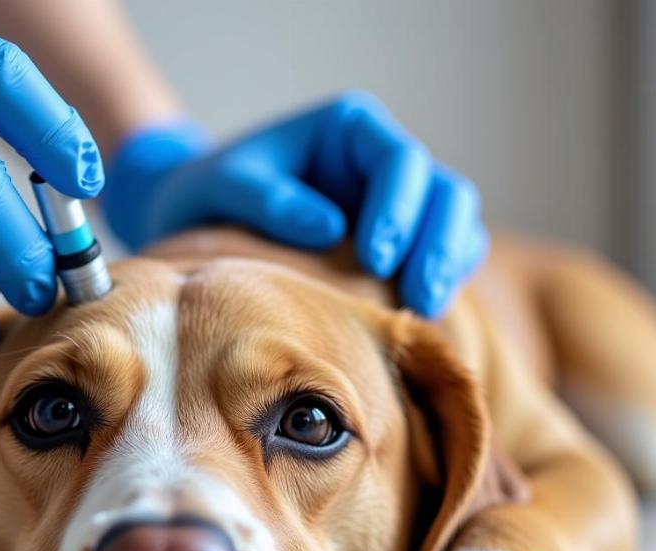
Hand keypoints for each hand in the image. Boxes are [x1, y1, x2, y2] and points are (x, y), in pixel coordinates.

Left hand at [103, 91, 486, 316]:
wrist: (200, 219)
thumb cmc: (209, 192)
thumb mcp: (222, 184)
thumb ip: (267, 199)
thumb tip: (329, 228)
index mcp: (349, 131)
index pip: (399, 160)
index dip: (398, 209)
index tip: (374, 259)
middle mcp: (381, 164)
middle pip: (446, 193)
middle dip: (438, 245)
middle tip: (419, 298)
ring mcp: (395, 205)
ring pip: (454, 226)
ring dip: (448, 267)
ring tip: (426, 311)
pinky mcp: (396, 244)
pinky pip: (440, 257)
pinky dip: (442, 281)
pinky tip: (424, 314)